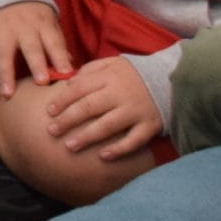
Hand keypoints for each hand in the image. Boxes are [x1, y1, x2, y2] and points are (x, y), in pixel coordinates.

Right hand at [0, 0, 75, 95]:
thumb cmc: (34, 13)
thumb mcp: (50, 23)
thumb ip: (58, 46)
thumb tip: (70, 72)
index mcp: (43, 24)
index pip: (54, 42)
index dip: (60, 57)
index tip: (67, 74)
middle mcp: (23, 26)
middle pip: (30, 47)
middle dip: (36, 64)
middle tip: (41, 82)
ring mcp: (3, 27)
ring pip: (3, 51)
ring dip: (5, 73)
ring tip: (7, 93)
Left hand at [44, 55, 161, 159]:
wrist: (171, 80)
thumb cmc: (133, 74)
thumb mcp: (111, 64)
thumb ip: (89, 71)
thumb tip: (67, 83)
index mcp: (108, 77)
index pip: (79, 88)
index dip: (62, 100)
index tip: (48, 112)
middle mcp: (121, 94)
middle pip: (89, 108)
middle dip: (68, 120)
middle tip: (51, 131)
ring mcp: (136, 111)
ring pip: (108, 126)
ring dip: (87, 137)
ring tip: (69, 146)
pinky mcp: (151, 125)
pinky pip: (134, 140)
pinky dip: (119, 149)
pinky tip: (103, 156)